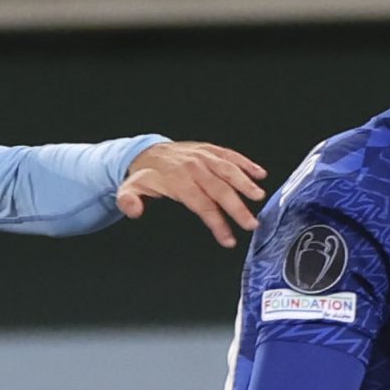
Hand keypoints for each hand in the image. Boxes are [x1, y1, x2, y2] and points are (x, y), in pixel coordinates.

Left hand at [117, 142, 267, 247]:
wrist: (148, 152)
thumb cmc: (146, 176)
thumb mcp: (130, 189)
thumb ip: (129, 201)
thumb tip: (134, 210)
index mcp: (178, 180)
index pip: (202, 204)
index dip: (216, 223)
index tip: (228, 239)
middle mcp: (194, 166)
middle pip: (219, 189)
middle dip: (237, 208)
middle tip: (250, 224)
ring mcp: (204, 156)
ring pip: (228, 169)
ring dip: (245, 183)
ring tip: (259, 197)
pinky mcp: (211, 150)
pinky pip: (230, 155)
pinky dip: (246, 163)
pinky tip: (259, 174)